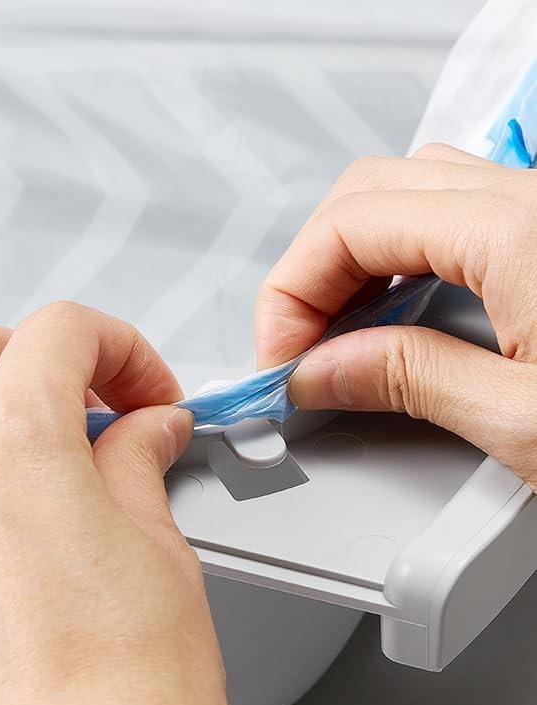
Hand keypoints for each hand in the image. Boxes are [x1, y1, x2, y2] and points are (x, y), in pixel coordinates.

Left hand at [0, 304, 230, 704]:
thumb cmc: (133, 702)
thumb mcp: (161, 549)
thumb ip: (141, 463)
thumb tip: (147, 427)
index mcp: (15, 453)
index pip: (60, 333)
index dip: (119, 347)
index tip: (140, 391)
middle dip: (34, 356)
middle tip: (81, 404)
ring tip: (4, 435)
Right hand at [256, 143, 536, 490]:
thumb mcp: (525, 420)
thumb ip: (414, 382)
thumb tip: (324, 371)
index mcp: (515, 231)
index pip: (348, 226)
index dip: (290, 297)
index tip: (281, 362)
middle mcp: (526, 200)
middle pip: (366, 196)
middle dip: (310, 272)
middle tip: (299, 350)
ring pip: (406, 196)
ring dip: (352, 259)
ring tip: (339, 334)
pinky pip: (450, 216)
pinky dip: (398, 258)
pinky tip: (396, 314)